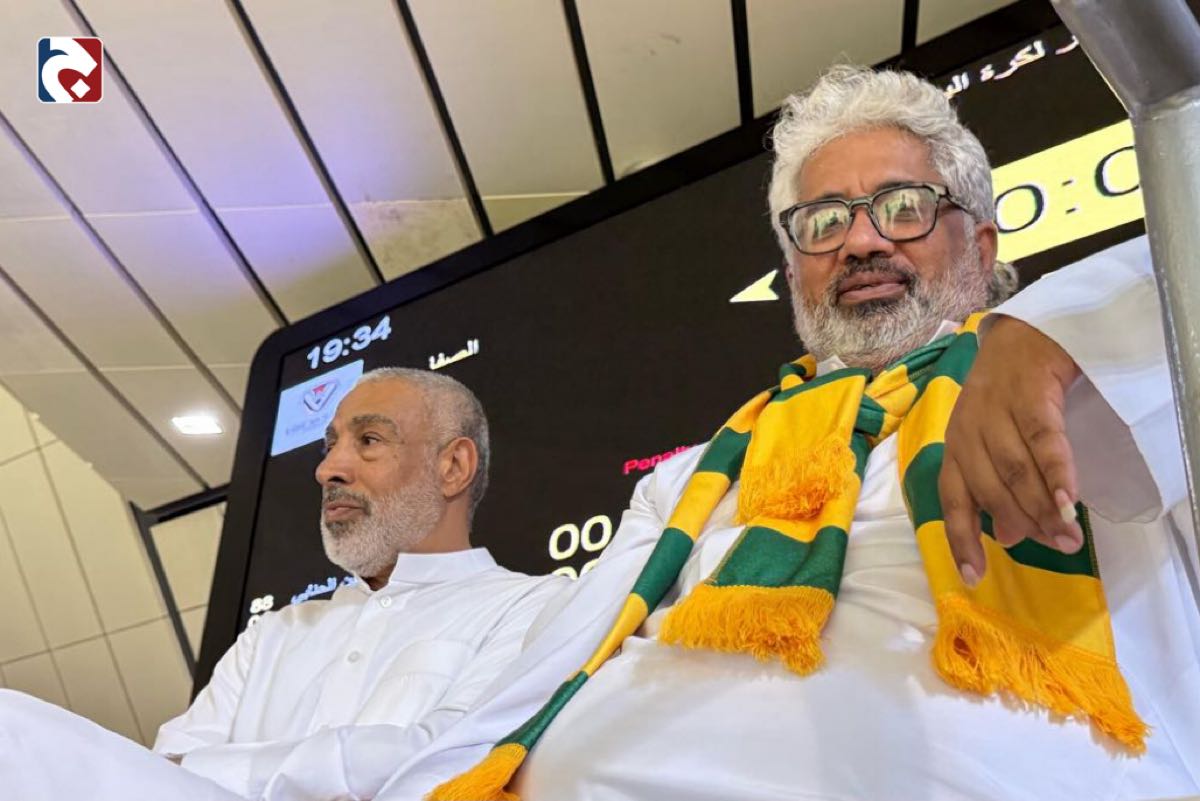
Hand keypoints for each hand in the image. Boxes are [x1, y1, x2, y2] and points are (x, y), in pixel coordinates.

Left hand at [939, 315, 1083, 585]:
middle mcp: (967, 433)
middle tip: (1060, 548)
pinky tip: (1070, 500)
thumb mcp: (992, 444)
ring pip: (1016, 470)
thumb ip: (995, 489)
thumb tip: (1008, 540)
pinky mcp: (1028, 395)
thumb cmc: (1006, 399)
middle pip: (990, 489)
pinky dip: (1056, 472)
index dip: (961, 539)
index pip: (952, 501)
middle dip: (1023, 524)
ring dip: (1044, 507)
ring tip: (1070, 536)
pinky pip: (1043, 440)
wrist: (1024, 335)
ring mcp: (995, 413)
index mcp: (954, 448)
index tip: (973, 577)